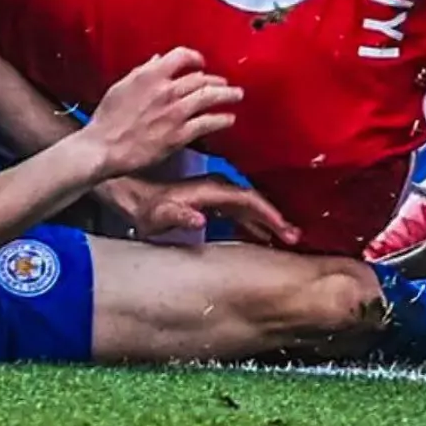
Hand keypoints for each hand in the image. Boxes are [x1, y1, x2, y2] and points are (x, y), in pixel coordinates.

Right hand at [85, 49, 241, 178]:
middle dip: (216, 80)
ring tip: (237, 95)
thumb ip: (143, 72)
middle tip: (225, 84)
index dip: (196, 57)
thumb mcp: (122, 86)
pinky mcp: (179, 134)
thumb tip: (158, 61)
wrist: (104, 147)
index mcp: (150, 75)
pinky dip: (221, 119)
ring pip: (209, 97)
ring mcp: (175, 112)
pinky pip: (207, 123)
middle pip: (200, 78)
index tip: (201, 63)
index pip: (182, 56)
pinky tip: (229, 119)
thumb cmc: (108, 117)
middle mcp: (166, 90)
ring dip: (226, 95)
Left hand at [101, 174, 300, 244]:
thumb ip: (177, 215)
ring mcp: (213, 194)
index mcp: (208, 191)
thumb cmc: (143, 208)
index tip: (286, 229)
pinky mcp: (210, 201)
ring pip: (247, 205)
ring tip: (286, 236)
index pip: (246, 200)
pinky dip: (252, 219)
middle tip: (295, 236)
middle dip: (275, 218)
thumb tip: (199, 219)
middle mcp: (215, 188)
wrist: (130, 196)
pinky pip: (238, 209)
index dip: (268, 213)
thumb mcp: (156, 215)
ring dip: (266, 219)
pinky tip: (261, 232)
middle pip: (253, 201)